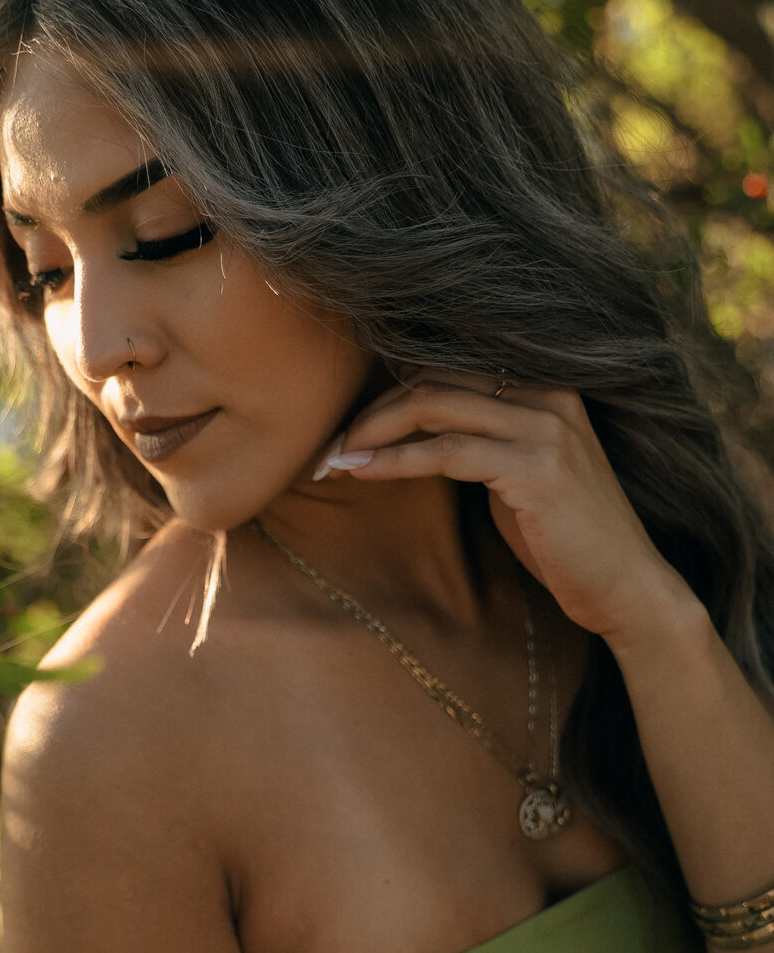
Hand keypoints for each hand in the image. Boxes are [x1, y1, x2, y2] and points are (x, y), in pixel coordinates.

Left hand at [317, 377, 691, 643]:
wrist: (626, 587)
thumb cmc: (562, 538)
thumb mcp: (515, 474)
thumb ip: (474, 441)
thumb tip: (405, 426)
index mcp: (543, 385)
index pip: (446, 366)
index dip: (388, 393)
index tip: (345, 429)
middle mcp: (548, 393)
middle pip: (433, 377)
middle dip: (370, 411)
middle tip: (327, 448)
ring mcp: (545, 426)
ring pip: (433, 403)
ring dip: (371, 432)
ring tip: (331, 462)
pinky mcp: (536, 467)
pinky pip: (446, 451)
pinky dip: (395, 461)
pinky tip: (361, 472)